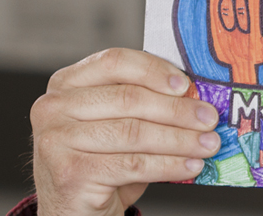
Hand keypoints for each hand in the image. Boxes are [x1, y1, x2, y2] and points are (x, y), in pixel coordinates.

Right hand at [30, 48, 220, 215]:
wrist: (74, 212)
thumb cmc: (100, 164)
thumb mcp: (118, 127)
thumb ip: (144, 106)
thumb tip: (195, 99)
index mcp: (65, 84)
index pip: (114, 62)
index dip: (154, 70)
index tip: (187, 85)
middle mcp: (52, 108)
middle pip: (128, 99)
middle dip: (177, 110)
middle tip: (210, 118)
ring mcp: (56, 140)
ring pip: (134, 133)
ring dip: (180, 139)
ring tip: (208, 144)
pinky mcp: (70, 173)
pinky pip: (133, 164)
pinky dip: (169, 165)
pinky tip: (191, 165)